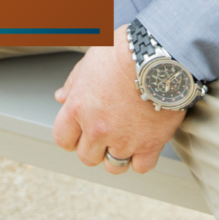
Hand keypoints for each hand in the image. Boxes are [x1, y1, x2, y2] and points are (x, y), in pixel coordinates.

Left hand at [51, 24, 184, 174]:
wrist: (157, 56)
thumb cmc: (122, 52)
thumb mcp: (89, 61)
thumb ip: (73, 83)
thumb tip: (61, 97)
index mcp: (78, 107)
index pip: (63, 138)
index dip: (71, 137)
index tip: (79, 134)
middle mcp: (97, 128)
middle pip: (87, 157)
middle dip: (94, 147)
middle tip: (104, 134)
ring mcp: (123, 139)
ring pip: (113, 166)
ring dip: (116, 155)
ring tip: (124, 139)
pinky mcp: (150, 145)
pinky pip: (140, 167)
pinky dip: (140, 159)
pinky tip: (142, 144)